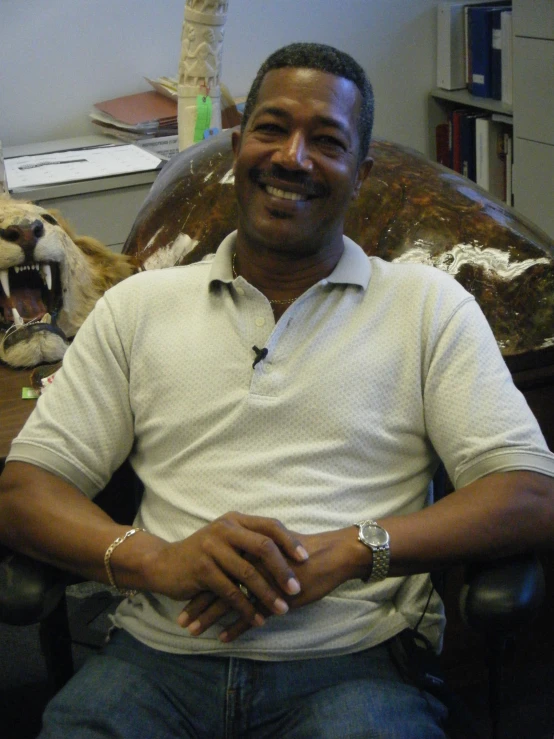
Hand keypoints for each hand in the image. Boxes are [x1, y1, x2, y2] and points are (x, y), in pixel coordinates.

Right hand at [142, 511, 308, 626]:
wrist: (164, 564)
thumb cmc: (203, 554)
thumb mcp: (226, 540)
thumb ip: (250, 542)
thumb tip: (288, 554)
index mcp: (235, 520)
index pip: (270, 526)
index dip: (289, 542)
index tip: (306, 558)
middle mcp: (225, 529)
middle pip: (262, 547)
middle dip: (282, 570)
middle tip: (297, 589)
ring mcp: (212, 548)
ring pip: (247, 573)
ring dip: (267, 594)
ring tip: (283, 609)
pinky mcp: (202, 570)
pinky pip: (230, 592)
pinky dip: (246, 607)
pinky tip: (257, 619)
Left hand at [179, 527, 364, 640]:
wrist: (331, 556)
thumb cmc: (305, 552)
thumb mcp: (276, 546)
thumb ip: (256, 554)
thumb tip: (240, 560)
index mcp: (249, 548)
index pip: (218, 567)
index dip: (201, 584)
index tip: (184, 595)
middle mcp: (251, 563)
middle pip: (217, 584)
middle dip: (198, 604)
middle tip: (181, 620)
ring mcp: (262, 581)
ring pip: (229, 601)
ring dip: (209, 618)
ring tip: (192, 631)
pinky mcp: (276, 598)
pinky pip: (251, 616)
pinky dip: (235, 628)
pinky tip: (222, 638)